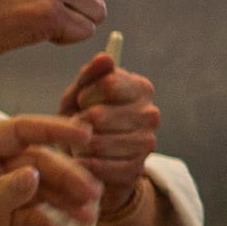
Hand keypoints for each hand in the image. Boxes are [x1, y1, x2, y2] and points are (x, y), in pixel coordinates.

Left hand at [0, 115, 97, 225]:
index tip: (85, 137)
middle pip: (39, 164)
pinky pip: (33, 219)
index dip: (54, 131)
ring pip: (42, 192)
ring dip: (66, 203)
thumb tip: (34, 176)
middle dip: (67, 178)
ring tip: (88, 219)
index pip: (20, 131)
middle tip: (92, 194)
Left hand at [56, 46, 161, 213]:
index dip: (86, 94)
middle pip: (100, 116)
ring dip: (79, 146)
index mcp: (141, 88)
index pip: (109, 84)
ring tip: (77, 144)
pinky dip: (85, 165)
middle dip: (78, 122)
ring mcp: (147, 143)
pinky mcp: (137, 168)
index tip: (81, 101)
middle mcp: (150, 114)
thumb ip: (90, 75)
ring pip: (99, 143)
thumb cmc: (83, 117)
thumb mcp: (80, 93)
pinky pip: (102, 166)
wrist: (88, 157)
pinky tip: (81, 161)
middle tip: (76, 126)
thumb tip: (105, 57)